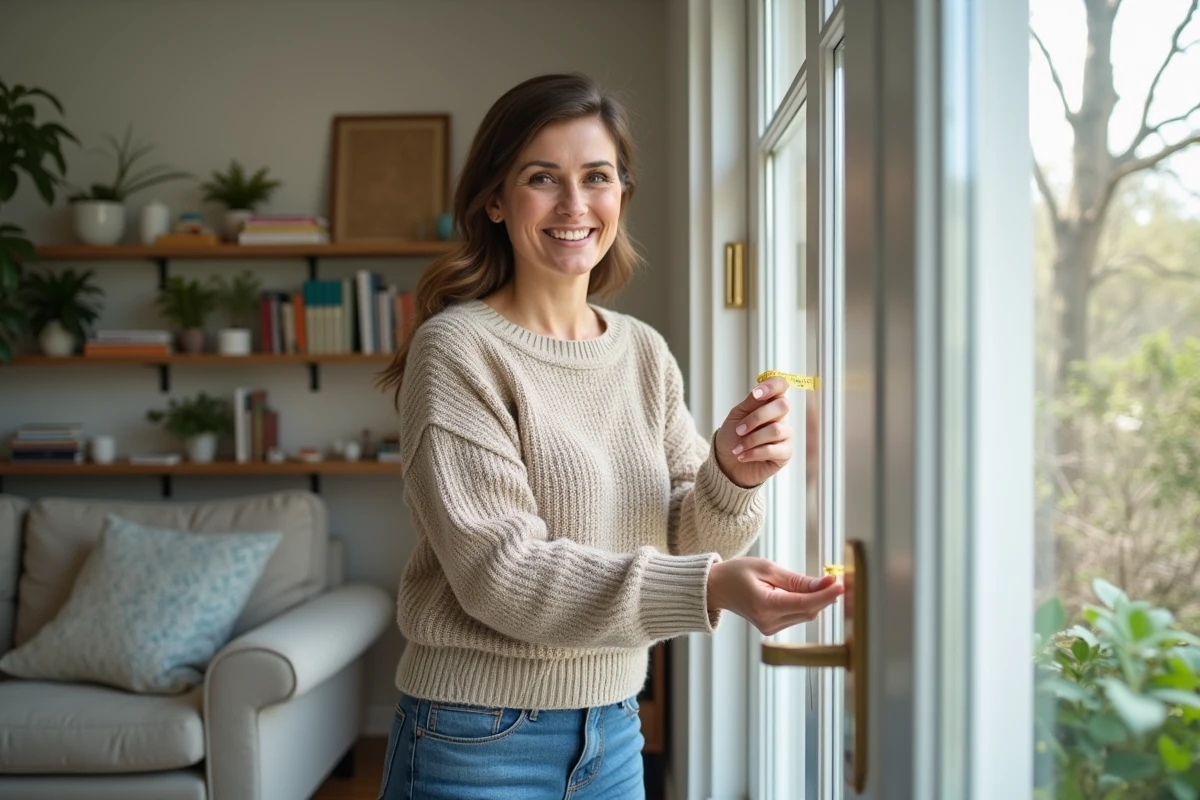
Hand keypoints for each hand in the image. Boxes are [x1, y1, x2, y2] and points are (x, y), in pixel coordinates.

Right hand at [707, 557, 843, 635]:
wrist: (716, 588)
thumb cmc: (737, 573)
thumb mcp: (767, 568)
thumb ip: (797, 580)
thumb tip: (825, 583)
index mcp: (764, 606)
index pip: (804, 604)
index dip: (826, 595)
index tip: (841, 584)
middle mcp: (769, 622)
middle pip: (809, 611)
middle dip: (824, 596)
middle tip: (835, 578)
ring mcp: (770, 627)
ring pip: (806, 615)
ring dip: (815, 599)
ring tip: (814, 582)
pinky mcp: (772, 627)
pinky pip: (797, 615)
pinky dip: (805, 603)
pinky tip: (801, 591)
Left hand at [715, 375, 792, 487]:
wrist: (726, 463)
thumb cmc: (732, 437)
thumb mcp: (737, 415)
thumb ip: (751, 402)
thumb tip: (760, 389)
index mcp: (770, 403)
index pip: (781, 385)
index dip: (772, 386)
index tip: (756, 394)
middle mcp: (781, 417)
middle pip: (782, 406)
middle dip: (756, 418)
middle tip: (738, 430)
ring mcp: (785, 435)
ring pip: (776, 430)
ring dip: (751, 440)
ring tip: (738, 448)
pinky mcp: (785, 453)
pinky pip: (774, 449)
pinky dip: (754, 453)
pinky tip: (743, 456)